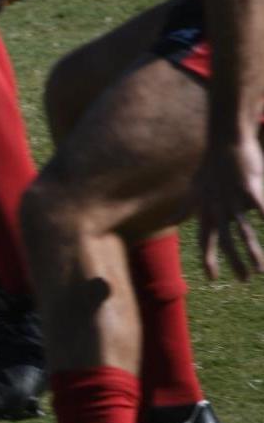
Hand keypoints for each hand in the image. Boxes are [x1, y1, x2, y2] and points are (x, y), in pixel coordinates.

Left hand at [193, 137, 263, 281]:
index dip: (207, 257)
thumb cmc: (209, 169)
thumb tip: (167, 222)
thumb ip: (183, 210)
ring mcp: (233, 198)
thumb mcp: (192, 191)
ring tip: (261, 269)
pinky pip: (259, 204)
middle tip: (244, 279)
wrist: (224, 143)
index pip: (204, 238)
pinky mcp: (249, 186)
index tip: (211, 277)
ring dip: (252, 251)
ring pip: (243, 230)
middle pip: (224, 240)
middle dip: (234, 262)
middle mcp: (218, 207)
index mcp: (206, 209)